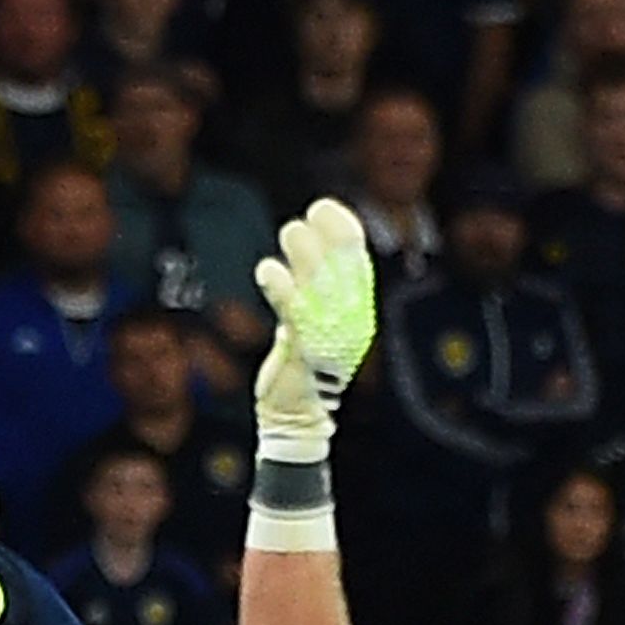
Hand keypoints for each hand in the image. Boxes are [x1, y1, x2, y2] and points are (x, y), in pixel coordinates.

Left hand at [250, 197, 376, 464]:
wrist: (296, 417)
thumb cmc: (301, 365)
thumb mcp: (311, 321)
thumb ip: (308, 288)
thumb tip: (303, 245)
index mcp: (354, 311)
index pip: (357, 262)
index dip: (344, 229)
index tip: (325, 208)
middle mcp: (347, 320)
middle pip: (344, 267)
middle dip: (329, 235)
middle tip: (308, 216)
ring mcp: (328, 336)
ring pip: (321, 284)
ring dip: (306, 253)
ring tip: (290, 232)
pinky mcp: (304, 352)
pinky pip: (294, 313)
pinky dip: (281, 289)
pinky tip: (268, 269)